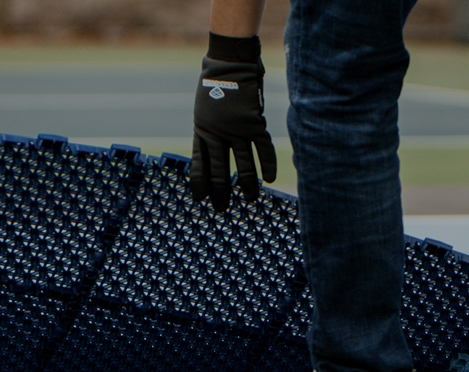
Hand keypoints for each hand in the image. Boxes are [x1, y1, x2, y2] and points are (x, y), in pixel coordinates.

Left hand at [191, 33, 276, 211]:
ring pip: (243, 164)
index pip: (199, 165)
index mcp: (202, 132)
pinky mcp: (254, 124)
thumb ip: (207, 131)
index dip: (199, 183)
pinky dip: (267, 164)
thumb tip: (210, 150)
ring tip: (250, 199)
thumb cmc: (214, 85)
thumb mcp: (202, 111)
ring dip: (247, 184)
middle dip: (221, 192)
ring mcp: (236, 130)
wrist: (229, 65)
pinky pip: (262, 148)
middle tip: (222, 208)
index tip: (200, 199)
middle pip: (219, 170)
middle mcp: (218, 135)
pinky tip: (269, 179)